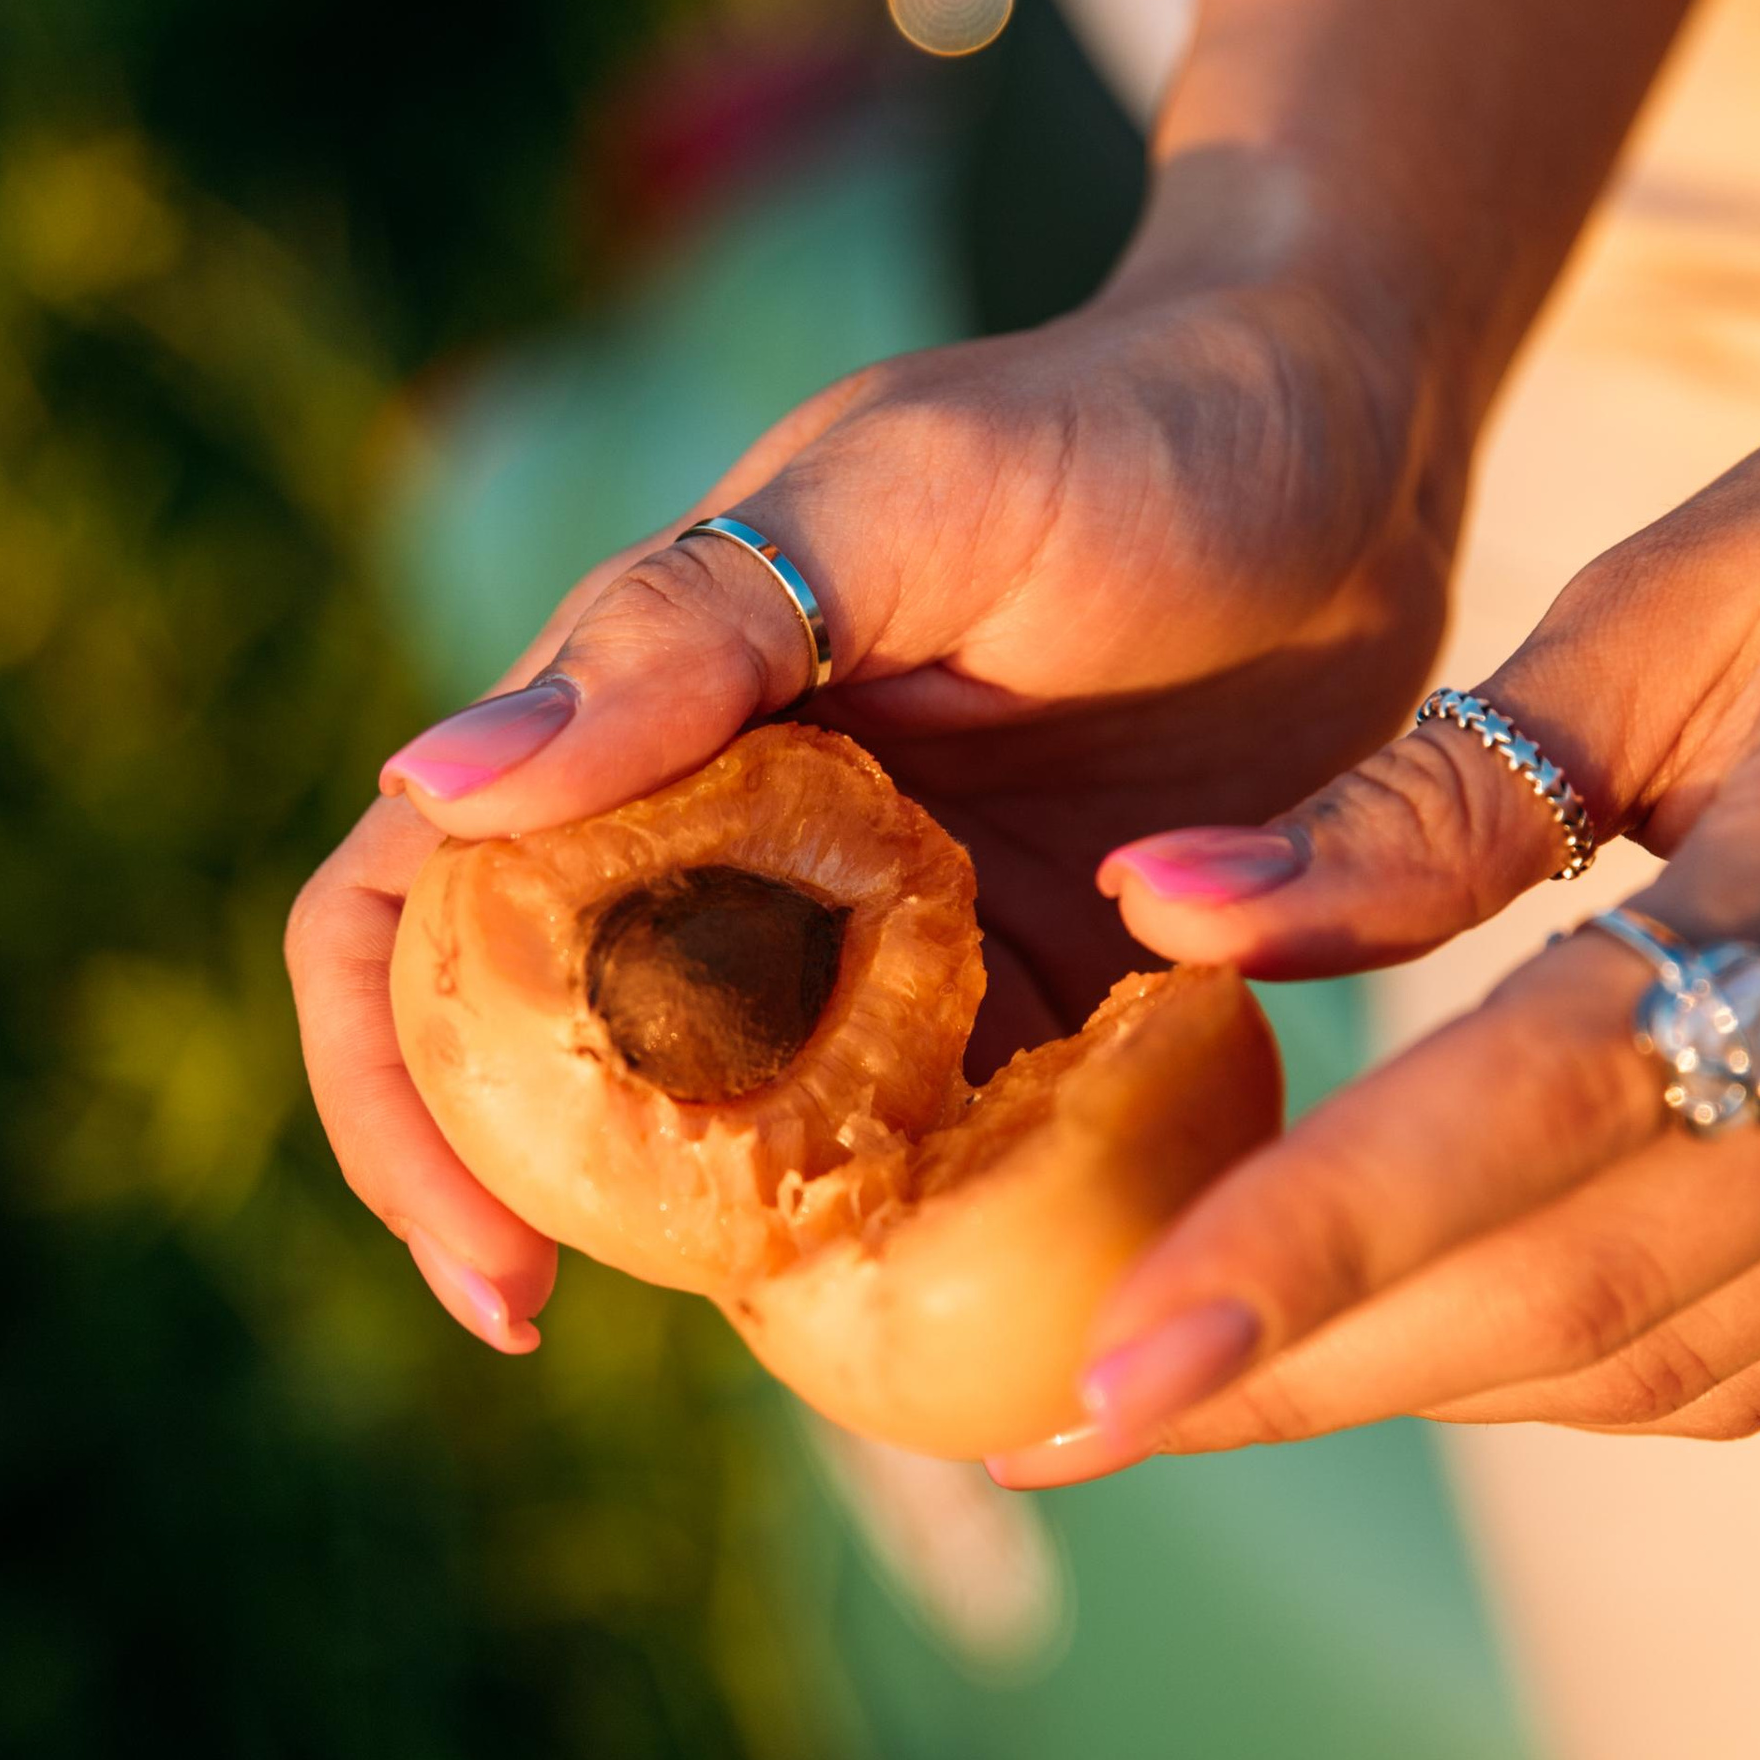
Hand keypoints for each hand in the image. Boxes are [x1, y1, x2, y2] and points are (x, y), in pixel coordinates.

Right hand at [286, 151, 1476, 1345]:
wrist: (1361, 425)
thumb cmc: (1122, 418)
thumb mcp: (905, 496)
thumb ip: (686, 628)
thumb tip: (431, 780)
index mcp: (643, 727)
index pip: (412, 920)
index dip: (397, 1104)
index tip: (492, 1263)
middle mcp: (723, 845)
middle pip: (554, 1077)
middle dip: (558, 1223)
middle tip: (622, 1341)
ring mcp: (870, 939)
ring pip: (746, 1153)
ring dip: (764, 1259)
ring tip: (854, 1338)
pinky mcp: (1020, 995)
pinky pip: (943, 1160)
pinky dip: (952, 1237)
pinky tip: (1018, 1290)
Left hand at [1003, 263, 1759, 1479]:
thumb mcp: (1669, 601)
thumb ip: (1430, 803)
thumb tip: (1165, 916)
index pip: (1543, 1104)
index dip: (1312, 1252)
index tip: (1105, 1362)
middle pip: (1593, 1287)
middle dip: (1312, 1368)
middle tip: (1078, 1413)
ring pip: (1677, 1358)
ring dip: (1425, 1388)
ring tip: (1210, 1385)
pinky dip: (1578, 1370)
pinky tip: (1424, 1340)